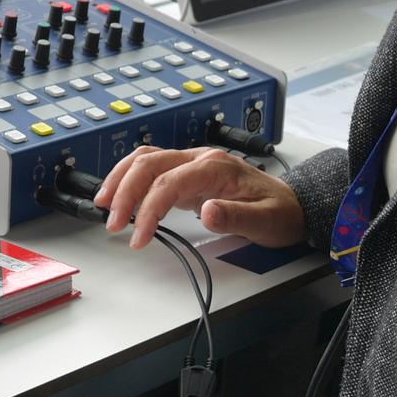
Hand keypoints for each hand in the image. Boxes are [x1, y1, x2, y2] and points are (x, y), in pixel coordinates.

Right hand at [93, 145, 302, 250]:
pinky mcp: (188, 174)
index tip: (138, 237)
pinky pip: (152, 169)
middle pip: (149, 163)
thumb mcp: (265, 221)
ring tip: (103, 204)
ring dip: (121, 179)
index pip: (168, 183)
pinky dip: (131, 180)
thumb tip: (207, 212)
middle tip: (112, 223)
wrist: (293, 205)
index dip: (148, 209)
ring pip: (146, 159)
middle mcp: (200, 159)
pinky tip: (121, 196)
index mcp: (215, 167)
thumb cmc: (280, 213)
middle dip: (124, 192)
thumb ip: (235, 216)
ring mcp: (193, 164)